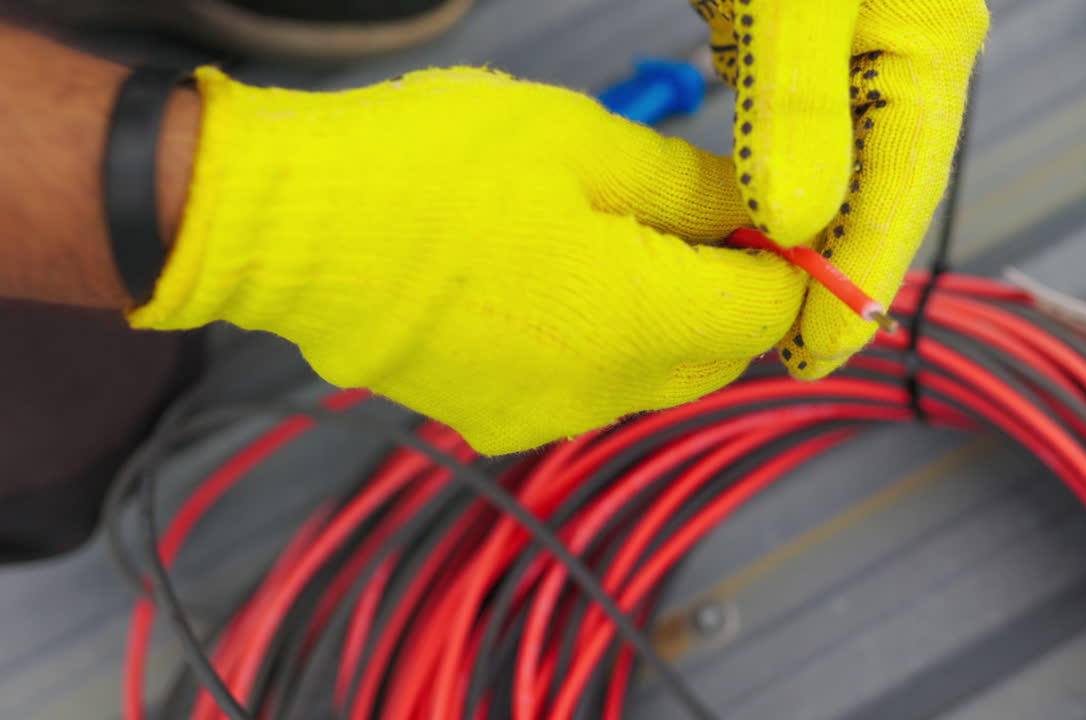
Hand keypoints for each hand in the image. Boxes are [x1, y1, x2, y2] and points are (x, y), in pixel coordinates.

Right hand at [130, 67, 806, 453]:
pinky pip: (583, 390)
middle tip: (695, 221)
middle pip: (715, 357)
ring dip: (661, 322)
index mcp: (634, 319)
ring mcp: (541, 418)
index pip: (765, 314)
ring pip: (650, 378)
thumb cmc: (424, 167)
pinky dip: (597, 347)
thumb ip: (691, 190)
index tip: (767, 220)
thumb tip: (758, 215)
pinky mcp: (492, 421)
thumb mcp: (582, 144)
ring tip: (608, 242)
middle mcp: (598, 393)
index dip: (784, 264)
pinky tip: (547, 285)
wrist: (284, 227)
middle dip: (726, 296)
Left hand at [691, 0, 988, 377]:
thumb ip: (799, 104)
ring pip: (826, 166)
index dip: (860, 277)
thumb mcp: (796, 3)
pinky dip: (761, 180)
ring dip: (795, 234)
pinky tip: (740, 222)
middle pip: (871, 189)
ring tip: (766, 306)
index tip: (818, 347)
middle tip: (793, 350)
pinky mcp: (787, 36)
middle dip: (831, 270)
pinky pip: (783, 129)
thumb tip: (793, 221)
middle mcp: (895, 53)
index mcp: (926, 44)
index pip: (902, 189)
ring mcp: (842, 49)